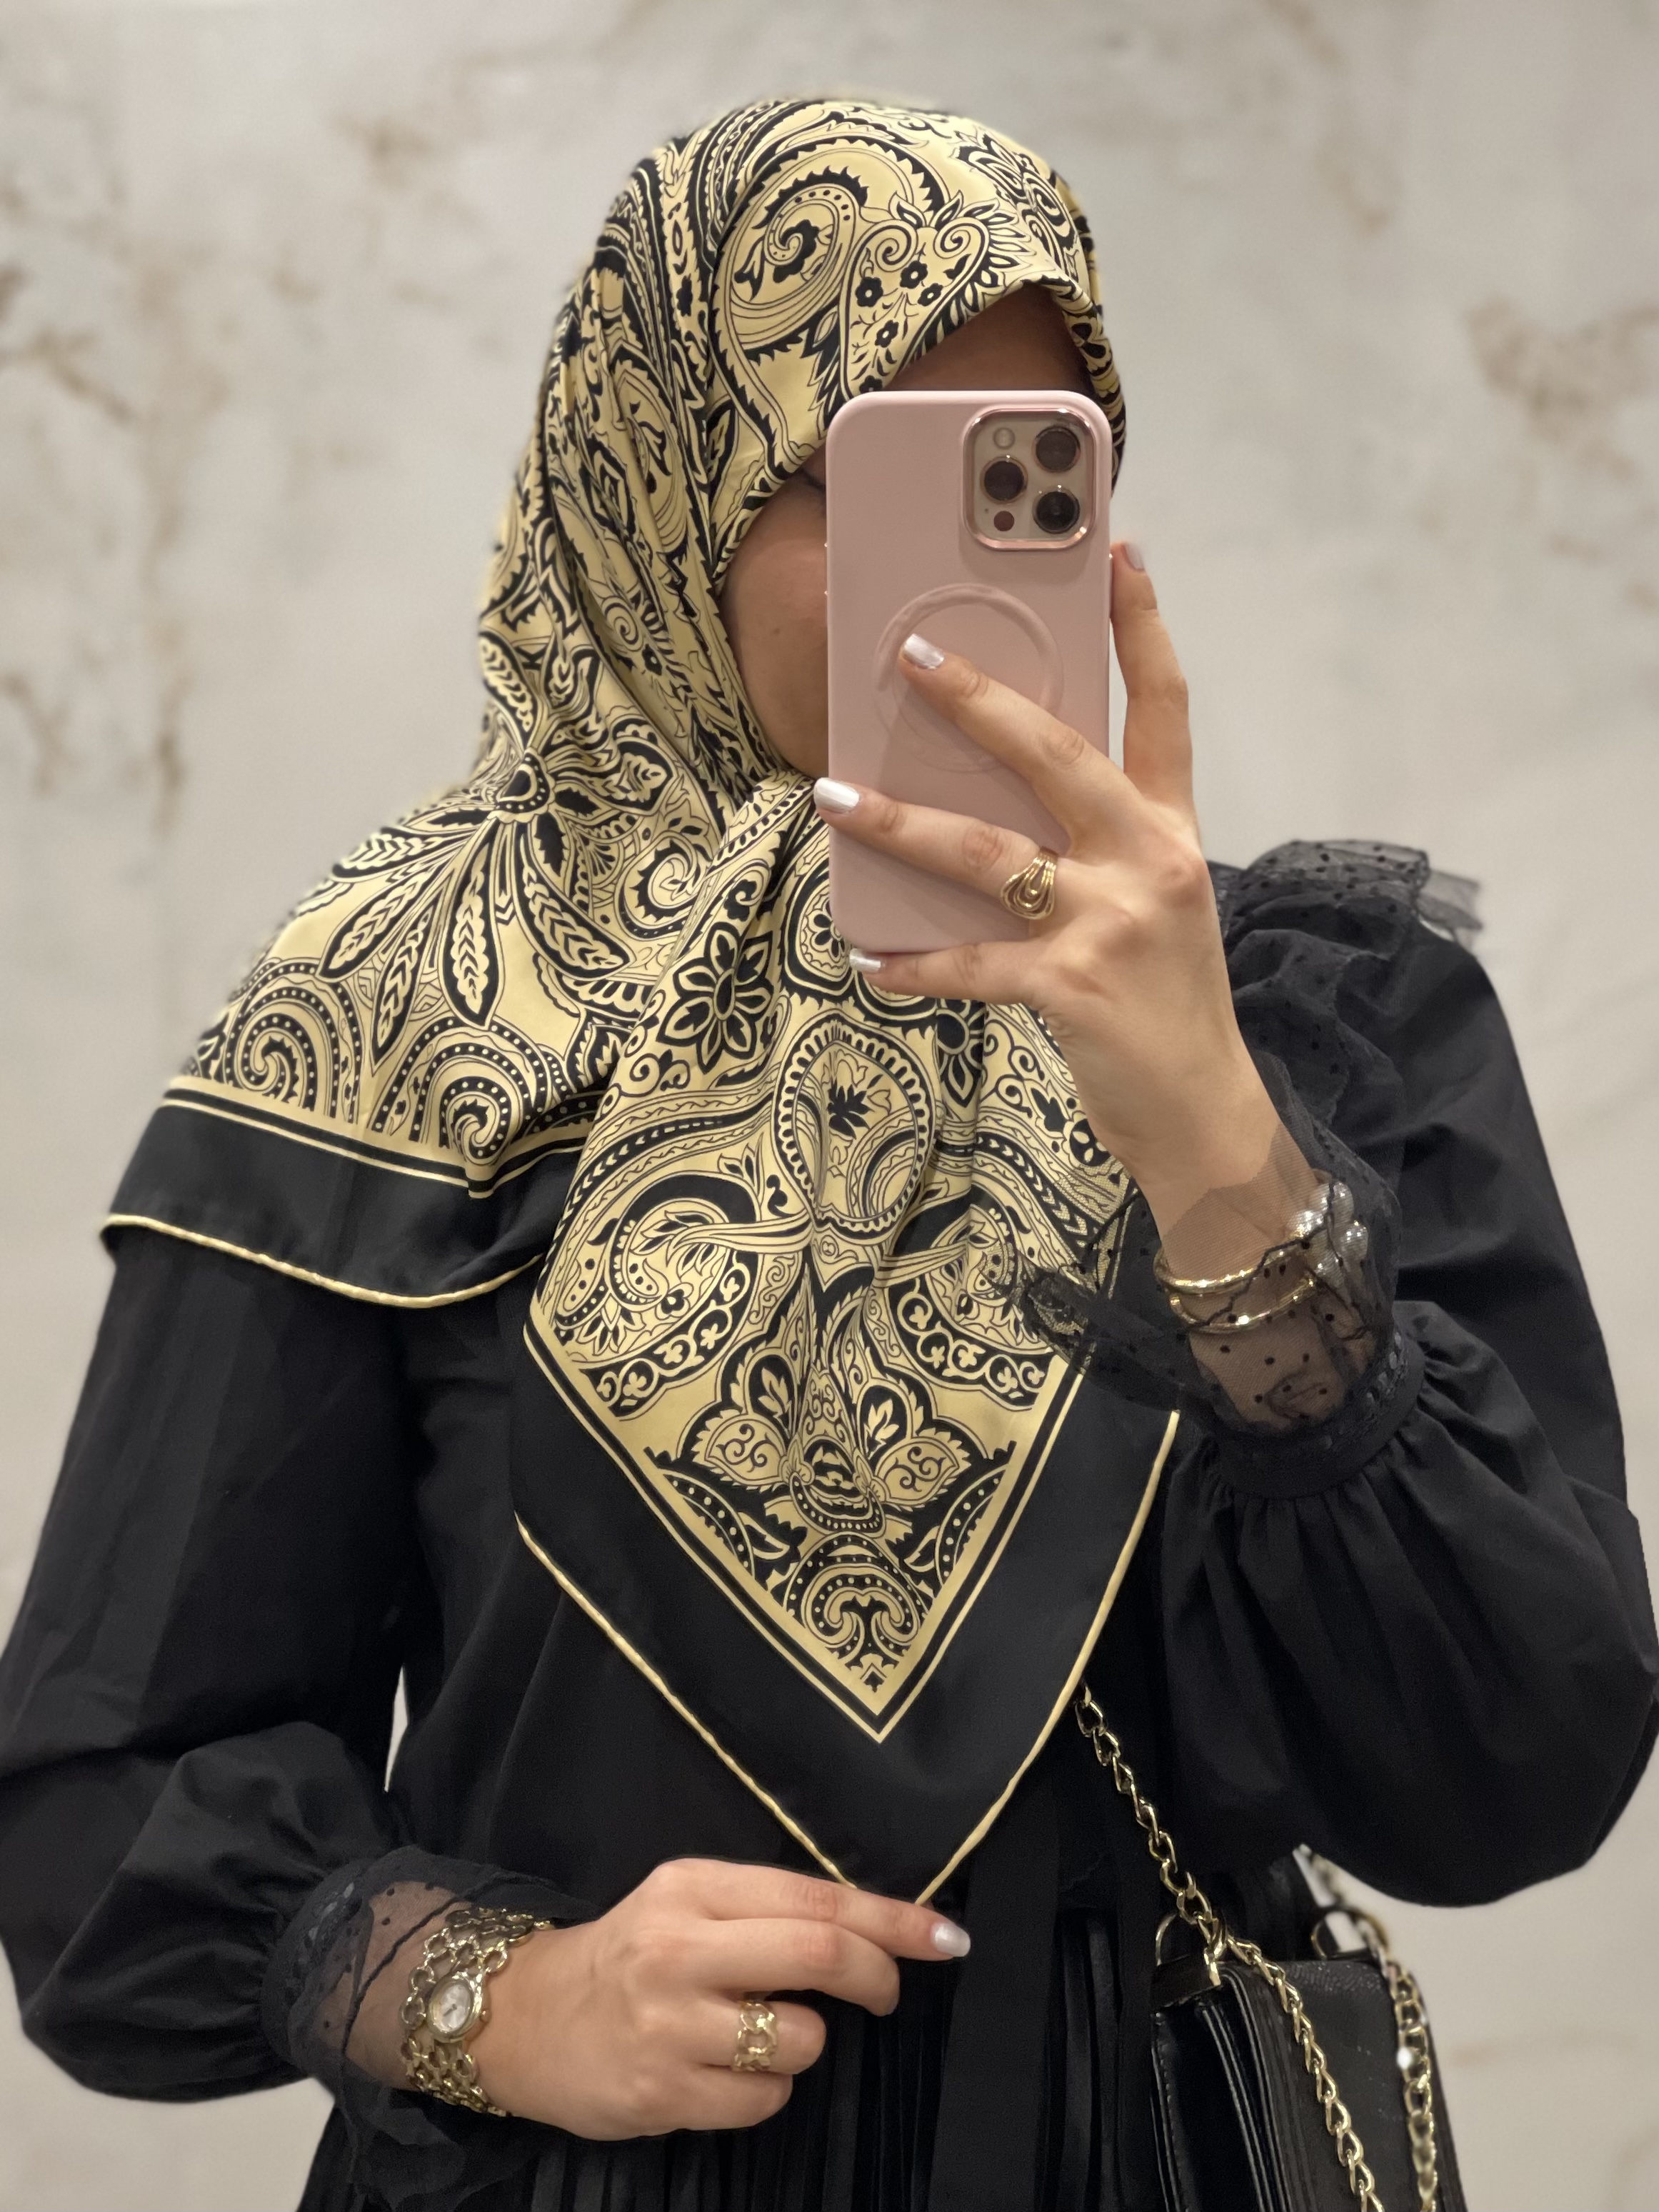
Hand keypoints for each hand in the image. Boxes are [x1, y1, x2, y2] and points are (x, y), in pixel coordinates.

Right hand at [469, 1858, 967, 2137]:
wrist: (527, 2017)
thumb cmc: (631, 1956)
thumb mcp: (690, 1904)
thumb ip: (768, 1910)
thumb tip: (880, 1929)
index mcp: (693, 1886)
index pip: (817, 1897)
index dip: (894, 1920)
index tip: (948, 1938)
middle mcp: (679, 1946)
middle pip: (819, 1954)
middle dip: (877, 1976)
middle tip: (888, 1995)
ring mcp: (667, 2023)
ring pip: (799, 2038)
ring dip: (806, 2042)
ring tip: (758, 2033)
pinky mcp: (660, 2092)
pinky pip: (764, 2099)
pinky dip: (767, 2091)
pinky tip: (723, 2073)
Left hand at [813, 543, 1282, 1243]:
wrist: (1205, 1113)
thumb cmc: (1167, 1005)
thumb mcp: (1153, 908)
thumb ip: (1096, 849)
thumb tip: (994, 804)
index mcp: (1171, 832)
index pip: (1165, 709)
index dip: (1144, 627)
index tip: (1121, 552)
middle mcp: (1149, 861)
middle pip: (1055, 754)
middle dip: (978, 699)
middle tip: (913, 653)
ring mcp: (1112, 922)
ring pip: (989, 852)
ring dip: (902, 822)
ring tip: (834, 797)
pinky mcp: (1072, 987)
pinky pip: (971, 963)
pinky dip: (915, 964)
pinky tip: (871, 961)